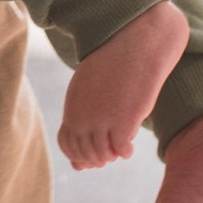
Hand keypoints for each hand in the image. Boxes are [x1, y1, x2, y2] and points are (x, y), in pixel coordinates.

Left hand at [57, 0, 189, 169]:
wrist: (135, 44)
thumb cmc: (113, 67)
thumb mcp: (90, 90)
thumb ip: (83, 118)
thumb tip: (79, 159)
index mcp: (72, 107)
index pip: (67, 144)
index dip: (80, 153)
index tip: (93, 151)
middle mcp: (83, 116)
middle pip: (84, 153)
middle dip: (96, 158)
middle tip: (109, 154)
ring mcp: (102, 120)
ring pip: (102, 154)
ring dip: (111, 156)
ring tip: (119, 149)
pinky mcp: (124, 121)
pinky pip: (121, 149)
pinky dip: (125, 152)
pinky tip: (130, 146)